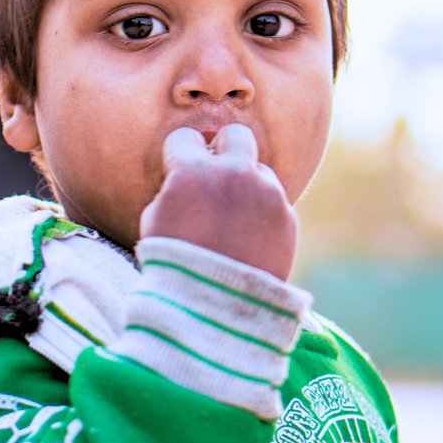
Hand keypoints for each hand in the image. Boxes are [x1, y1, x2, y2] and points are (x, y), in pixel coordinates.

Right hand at [139, 124, 297, 280]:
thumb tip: (184, 180)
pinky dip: (263, 214)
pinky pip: (275, 203)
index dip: (177, 156)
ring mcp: (266, 194)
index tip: (178, 170)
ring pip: (260, 171)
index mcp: (193, 171)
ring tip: (233, 219)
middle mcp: (235, 173)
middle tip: (216, 173)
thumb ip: (173, 190)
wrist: (215, 307)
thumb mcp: (154, 223)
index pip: (184, 138)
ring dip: (247, 186)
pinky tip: (250, 238)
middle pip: (236, 136)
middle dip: (224, 149)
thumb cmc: (174, 266)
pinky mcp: (288, 217)